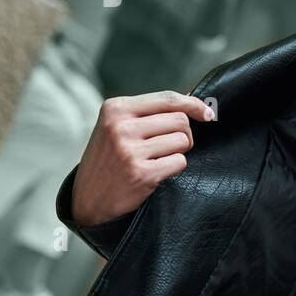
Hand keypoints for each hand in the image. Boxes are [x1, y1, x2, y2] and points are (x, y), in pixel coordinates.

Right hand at [71, 91, 213, 226]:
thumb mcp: (118, 126)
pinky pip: (179, 162)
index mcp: (115, 108)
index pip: (167, 99)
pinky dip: (174, 167)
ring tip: (158, 158)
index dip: (193, 104)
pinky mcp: (142, 173)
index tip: (208, 113)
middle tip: (167, 145)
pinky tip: (156, 171)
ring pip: (182, 141)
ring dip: (178, 151)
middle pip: (180, 120)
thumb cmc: (109, 157)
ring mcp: (130, 151)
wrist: (87, 198)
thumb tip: (192, 98)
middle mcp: (120, 127)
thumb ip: (151, 111)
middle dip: (183, 133)